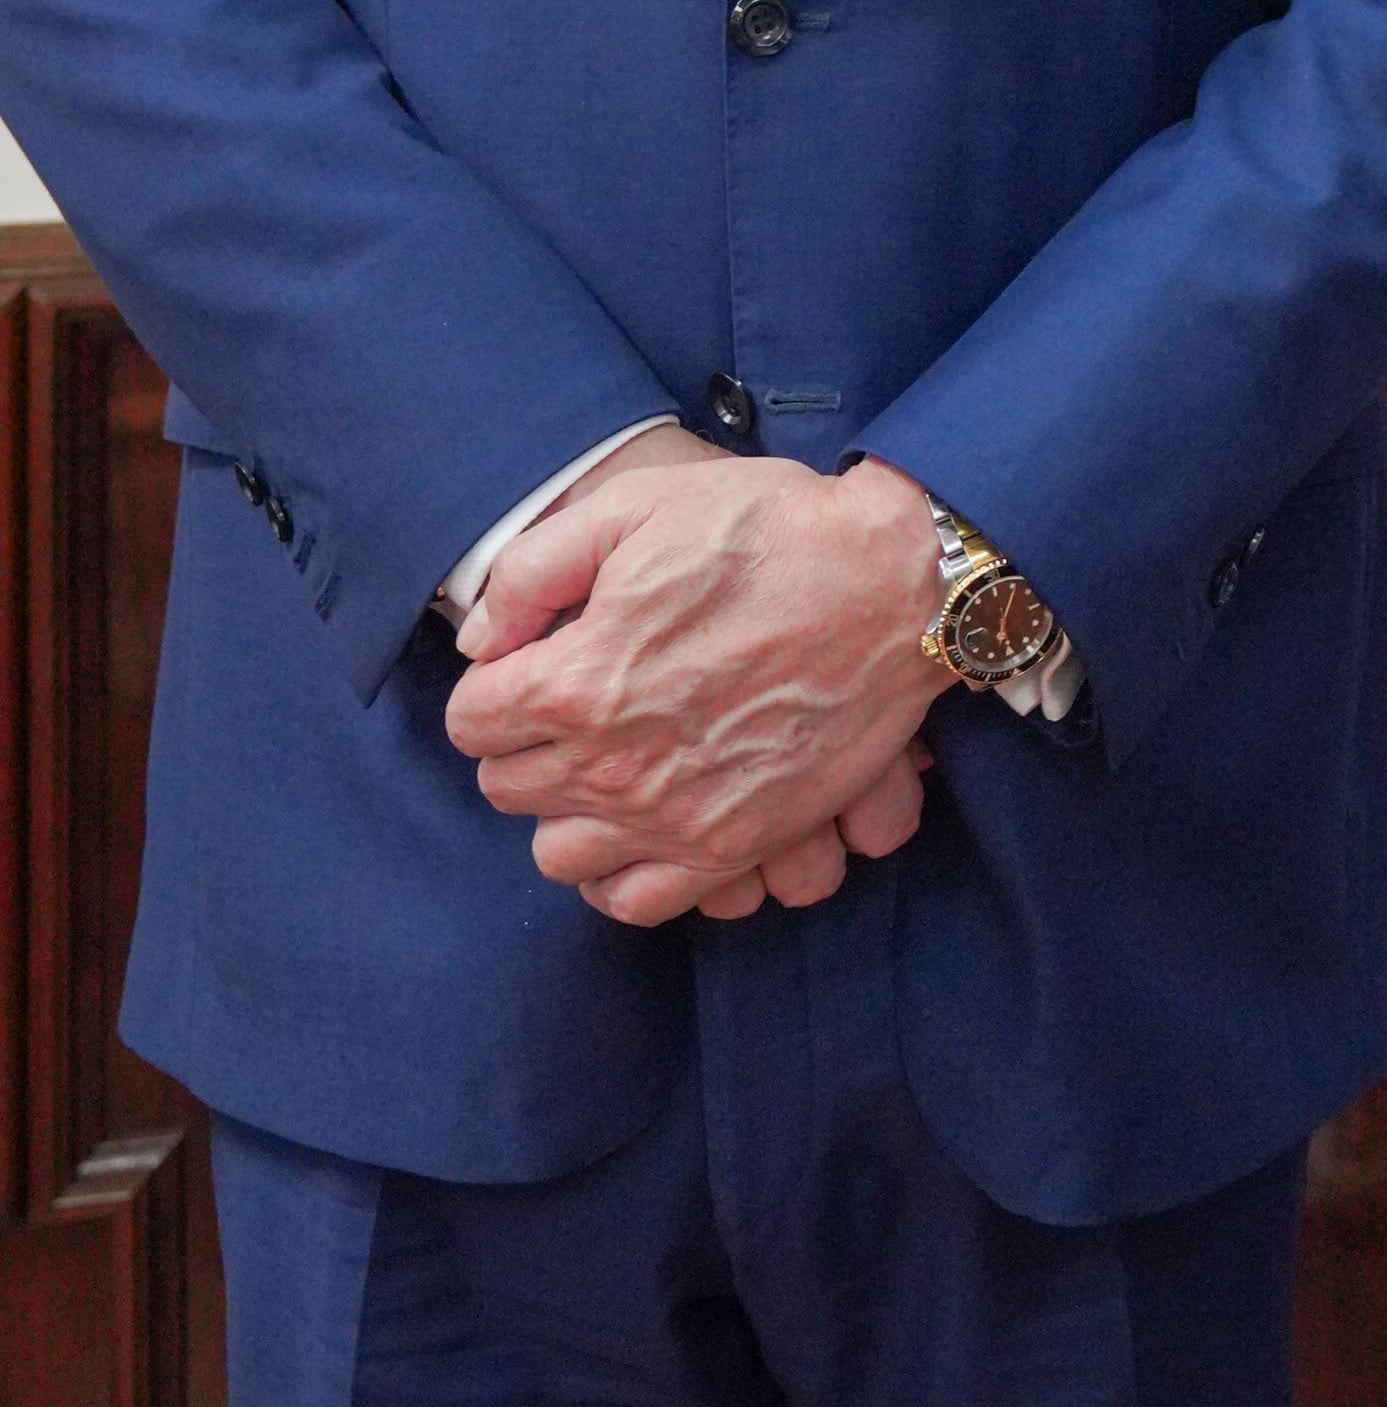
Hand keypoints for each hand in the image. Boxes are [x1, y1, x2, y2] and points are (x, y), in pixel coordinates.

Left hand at [446, 441, 943, 928]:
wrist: (895, 582)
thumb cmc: (769, 533)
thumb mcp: (636, 506)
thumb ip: (532, 570)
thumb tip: (480, 639)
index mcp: (577, 681)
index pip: (471, 721)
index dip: (497, 683)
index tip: (536, 660)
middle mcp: (612, 766)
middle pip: (506, 788)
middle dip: (526, 741)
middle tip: (576, 700)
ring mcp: (673, 817)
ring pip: (558, 854)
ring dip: (568, 810)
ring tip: (608, 763)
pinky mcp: (733, 847)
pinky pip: (635, 900)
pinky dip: (624, 871)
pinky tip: (642, 824)